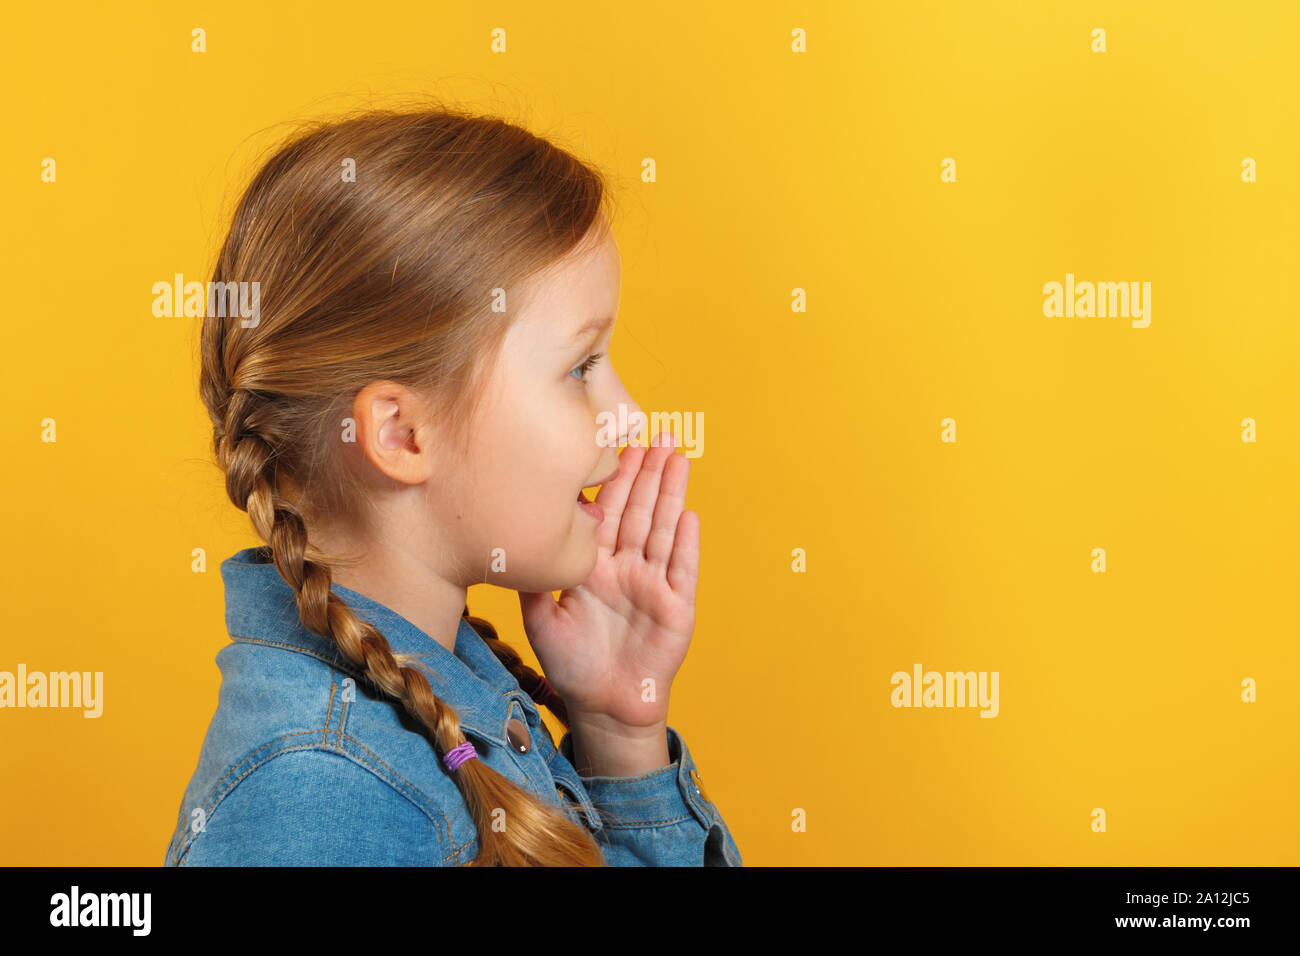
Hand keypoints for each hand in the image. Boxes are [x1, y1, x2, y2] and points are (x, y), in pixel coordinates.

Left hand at [517, 431, 698, 731]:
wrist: (603, 706)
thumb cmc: (571, 664)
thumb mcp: (540, 617)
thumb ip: (534, 578)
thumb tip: (516, 535)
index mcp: (596, 563)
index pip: (607, 510)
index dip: (614, 477)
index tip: (616, 440)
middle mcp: (626, 566)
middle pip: (641, 509)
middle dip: (649, 471)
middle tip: (659, 433)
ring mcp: (653, 584)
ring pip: (664, 529)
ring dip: (672, 493)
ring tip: (680, 457)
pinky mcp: (676, 607)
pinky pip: (682, 570)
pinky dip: (686, 544)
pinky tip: (690, 516)